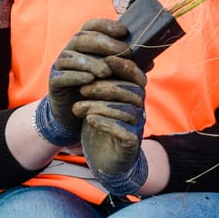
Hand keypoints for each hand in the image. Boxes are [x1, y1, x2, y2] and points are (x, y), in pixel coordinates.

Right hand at [40, 18, 131, 145]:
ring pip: (71, 56)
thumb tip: (151, 60)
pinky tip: (90, 80)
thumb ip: (127, 66)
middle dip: (103, 42)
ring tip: (107, 70)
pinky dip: (76, 76)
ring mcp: (60, 65)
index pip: (91, 26)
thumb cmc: (97, 88)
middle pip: (82, 38)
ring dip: (90, 62)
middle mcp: (70, 50)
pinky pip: (62, 75)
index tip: (124, 31)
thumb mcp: (113, 75)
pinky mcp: (54, 82)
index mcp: (84, 43)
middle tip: (123, 50)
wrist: (75, 112)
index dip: (106, 25)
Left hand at [75, 53, 147, 193]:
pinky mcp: (131, 144)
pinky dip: (106, 124)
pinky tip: (91, 120)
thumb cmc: (100, 126)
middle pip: (130, 92)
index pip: (137, 76)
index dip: (124, 66)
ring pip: (125, 110)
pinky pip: (124, 131)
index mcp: (133, 96)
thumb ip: (99, 83)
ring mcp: (137, 127)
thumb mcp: (98, 101)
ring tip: (79, 107)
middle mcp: (139, 110)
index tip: (106, 60)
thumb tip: (92, 57)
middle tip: (83, 90)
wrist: (104, 160)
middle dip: (105, 87)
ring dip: (100, 106)